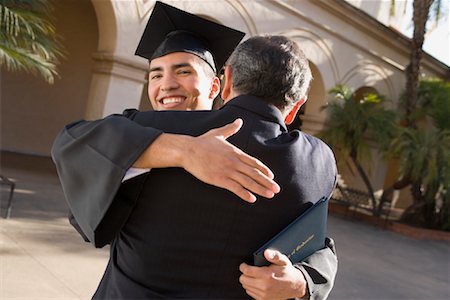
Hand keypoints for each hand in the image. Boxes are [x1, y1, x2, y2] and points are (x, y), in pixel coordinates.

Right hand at [133, 119, 279, 202]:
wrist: (188, 150)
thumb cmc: (202, 142)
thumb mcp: (218, 134)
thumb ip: (230, 128)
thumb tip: (239, 121)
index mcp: (235, 152)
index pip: (254, 162)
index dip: (264, 170)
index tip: (272, 176)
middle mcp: (234, 162)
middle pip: (254, 173)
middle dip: (267, 182)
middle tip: (277, 189)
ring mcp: (227, 171)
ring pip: (247, 182)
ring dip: (260, 189)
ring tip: (270, 195)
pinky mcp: (219, 179)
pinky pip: (235, 188)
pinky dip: (244, 193)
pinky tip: (252, 199)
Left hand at [239, 249, 307, 298]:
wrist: (296, 286)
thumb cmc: (288, 273)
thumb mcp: (283, 261)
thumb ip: (274, 255)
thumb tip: (266, 252)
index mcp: (267, 275)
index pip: (246, 271)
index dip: (243, 266)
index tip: (244, 265)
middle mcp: (264, 286)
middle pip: (243, 280)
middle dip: (245, 274)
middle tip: (250, 270)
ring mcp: (263, 295)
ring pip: (246, 287)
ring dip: (248, 281)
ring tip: (255, 277)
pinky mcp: (264, 299)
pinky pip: (250, 293)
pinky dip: (252, 288)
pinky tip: (258, 283)